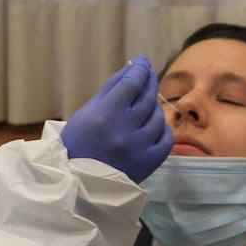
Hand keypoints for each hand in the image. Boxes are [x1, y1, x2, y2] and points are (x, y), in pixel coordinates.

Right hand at [60, 56, 172, 182]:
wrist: (78, 183)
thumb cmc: (79, 143)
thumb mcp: (87, 112)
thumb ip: (111, 88)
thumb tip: (133, 66)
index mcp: (104, 115)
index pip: (131, 83)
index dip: (140, 69)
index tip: (143, 62)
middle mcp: (123, 130)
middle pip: (147, 97)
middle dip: (149, 83)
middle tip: (147, 77)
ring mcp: (138, 148)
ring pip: (158, 116)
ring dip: (154, 108)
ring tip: (144, 107)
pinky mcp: (149, 163)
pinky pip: (166, 138)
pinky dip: (161, 130)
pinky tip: (152, 127)